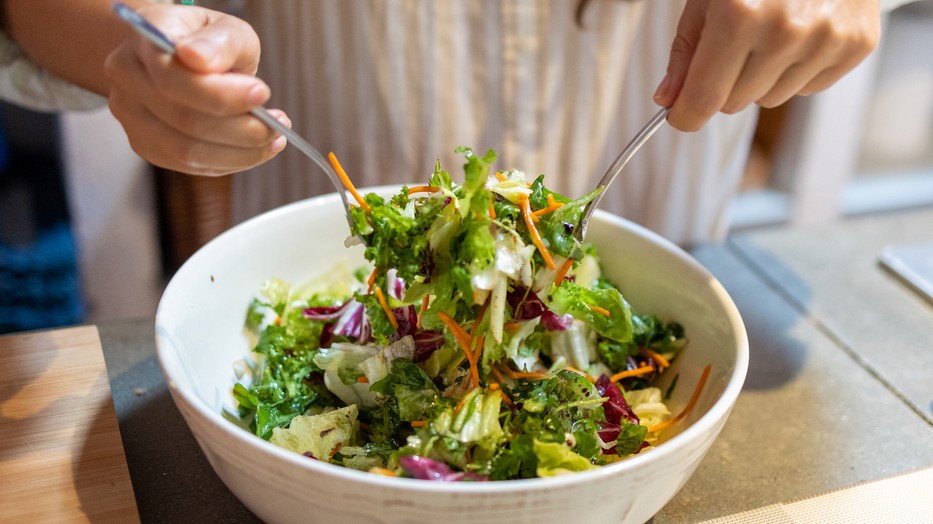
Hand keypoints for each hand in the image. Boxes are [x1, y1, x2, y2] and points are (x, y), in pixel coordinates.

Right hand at [105, 4, 288, 174]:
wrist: (174, 54)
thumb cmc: (205, 42)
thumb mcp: (225, 29)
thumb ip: (221, 43)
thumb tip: (201, 58)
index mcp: (145, 39)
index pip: (174, 77)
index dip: (222, 94)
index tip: (262, 94)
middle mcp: (127, 77)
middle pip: (184, 119)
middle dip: (242, 128)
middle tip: (280, 125)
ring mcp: (131, 115)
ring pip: (187, 151)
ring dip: (241, 152)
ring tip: (274, 139)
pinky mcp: (146, 145)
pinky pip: (190, 165)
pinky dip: (229, 162)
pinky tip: (253, 149)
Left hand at [654, 0, 880, 131]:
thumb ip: (686, 49)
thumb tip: (669, 97)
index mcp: (740, 14)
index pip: (704, 98)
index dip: (686, 115)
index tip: (680, 116)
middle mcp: (785, 31)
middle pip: (734, 103)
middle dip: (724, 82)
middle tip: (734, 43)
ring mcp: (826, 39)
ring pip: (770, 99)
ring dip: (762, 76)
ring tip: (771, 31)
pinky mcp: (857, 45)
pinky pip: (808, 89)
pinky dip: (798, 69)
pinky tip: (801, 33)